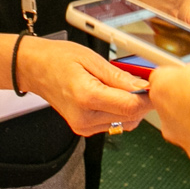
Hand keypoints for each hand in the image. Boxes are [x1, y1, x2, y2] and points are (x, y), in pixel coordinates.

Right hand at [18, 38, 153, 135]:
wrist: (35, 69)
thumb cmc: (59, 59)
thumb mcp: (91, 59)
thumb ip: (118, 76)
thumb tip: (143, 86)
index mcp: (86, 97)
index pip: (130, 106)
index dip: (148, 97)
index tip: (155, 85)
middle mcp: (84, 117)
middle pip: (130, 117)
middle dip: (143, 101)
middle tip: (144, 83)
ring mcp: (83, 126)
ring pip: (125, 123)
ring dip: (132, 107)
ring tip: (125, 87)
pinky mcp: (84, 129)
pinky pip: (114, 124)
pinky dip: (120, 111)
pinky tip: (114, 96)